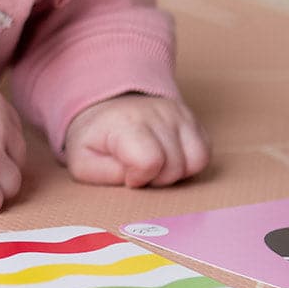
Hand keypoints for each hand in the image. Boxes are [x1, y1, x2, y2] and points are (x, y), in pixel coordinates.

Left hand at [64, 94, 209, 187]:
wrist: (103, 107)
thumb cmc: (94, 138)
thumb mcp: (83, 161)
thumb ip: (106, 176)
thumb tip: (136, 180)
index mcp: (125, 124)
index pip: (149, 161)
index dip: (139, 178)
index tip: (127, 174)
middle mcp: (155, 113)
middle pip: (175, 166)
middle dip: (158, 179)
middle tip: (138, 170)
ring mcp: (176, 113)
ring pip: (197, 159)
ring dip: (176, 172)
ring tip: (154, 164)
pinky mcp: (190, 117)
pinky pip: (205, 151)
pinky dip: (190, 162)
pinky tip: (168, 157)